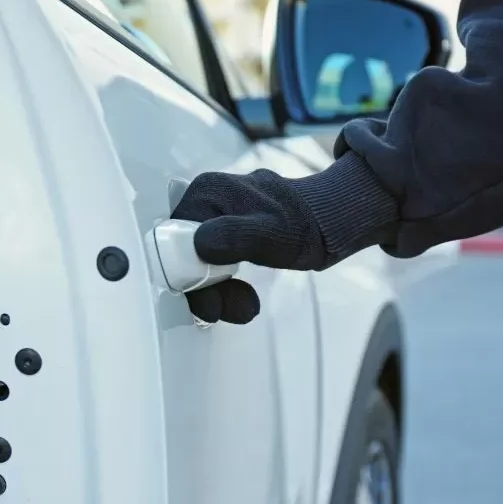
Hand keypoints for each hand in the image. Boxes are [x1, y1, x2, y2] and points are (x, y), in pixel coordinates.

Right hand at [170, 168, 324, 324]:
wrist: (327, 223)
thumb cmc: (303, 225)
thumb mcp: (270, 233)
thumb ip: (235, 236)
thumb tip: (200, 245)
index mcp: (207, 192)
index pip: (175, 240)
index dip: (188, 275)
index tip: (210, 300)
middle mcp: (205, 200)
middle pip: (185, 253)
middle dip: (206, 288)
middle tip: (227, 310)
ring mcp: (214, 215)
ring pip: (198, 262)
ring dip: (218, 292)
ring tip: (244, 307)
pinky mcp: (224, 230)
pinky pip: (212, 262)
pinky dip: (225, 285)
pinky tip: (243, 297)